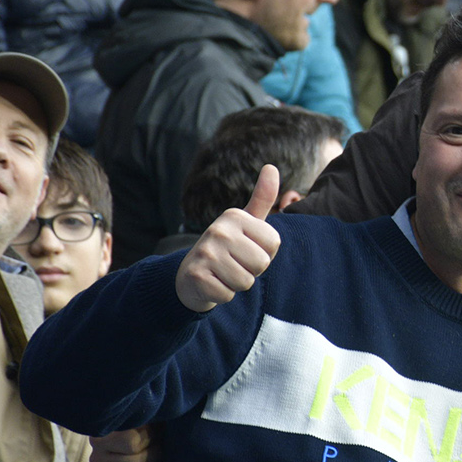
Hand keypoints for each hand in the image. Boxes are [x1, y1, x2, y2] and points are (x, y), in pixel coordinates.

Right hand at [175, 165, 280, 311]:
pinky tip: (212, 284)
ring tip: (223, 273)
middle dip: (252, 270)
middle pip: (261, 263)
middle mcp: (218, 230)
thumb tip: (271, 167)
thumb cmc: (226, 248)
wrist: (188, 276)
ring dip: (237, 284)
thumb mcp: (245, 222)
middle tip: (234, 264)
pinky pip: (228, 295)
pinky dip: (222, 295)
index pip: (274, 243)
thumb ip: (262, 198)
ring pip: (246, 281)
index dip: (265, 253)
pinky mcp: (196, 276)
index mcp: (235, 216)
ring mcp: (205, 253)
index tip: (247, 249)